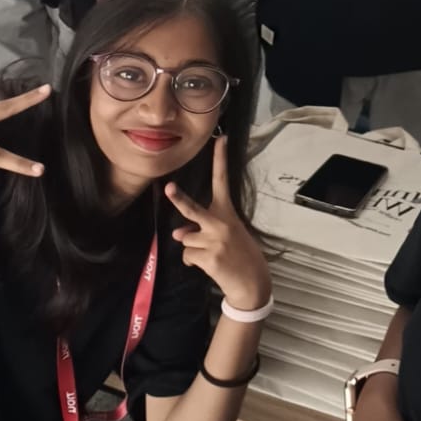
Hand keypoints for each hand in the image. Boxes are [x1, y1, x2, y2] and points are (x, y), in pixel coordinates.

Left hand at [165, 138, 270, 311]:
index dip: (219, 159)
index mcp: (227, 212)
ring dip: (192, 248)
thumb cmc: (238, 253)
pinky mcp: (209, 257)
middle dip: (178, 199)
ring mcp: (215, 240)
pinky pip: (187, 256)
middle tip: (168, 188)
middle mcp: (221, 223)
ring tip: (211, 254)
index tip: (220, 138)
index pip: (222, 181)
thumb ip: (200, 229)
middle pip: (192, 209)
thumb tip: (178, 234)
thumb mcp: (225, 235)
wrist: (252, 282)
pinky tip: (209, 265)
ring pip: (185, 238)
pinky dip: (192, 262)